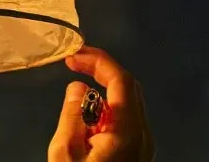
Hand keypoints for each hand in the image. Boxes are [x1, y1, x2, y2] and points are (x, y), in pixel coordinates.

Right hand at [48, 47, 153, 161]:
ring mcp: (142, 145)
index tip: (73, 55)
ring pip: (128, 103)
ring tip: (76, 90)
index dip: (98, 61)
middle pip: (129, 88)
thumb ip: (72, 116)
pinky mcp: (137, 153)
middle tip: (74, 62)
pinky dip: (106, 108)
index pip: (121, 81)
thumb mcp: (65, 153)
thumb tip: (78, 87)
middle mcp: (142, 135)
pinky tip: (86, 118)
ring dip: (103, 89)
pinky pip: (125, 120)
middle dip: (101, 69)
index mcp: (128, 131)